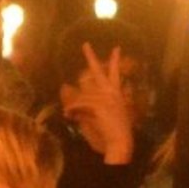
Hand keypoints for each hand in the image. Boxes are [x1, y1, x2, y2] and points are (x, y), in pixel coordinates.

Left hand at [64, 44, 135, 164]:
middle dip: (91, 57)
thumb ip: (91, 108)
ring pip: (82, 94)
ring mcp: (106, 97)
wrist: (120, 142)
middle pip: (99, 71)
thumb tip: (73, 106)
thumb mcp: (104, 117)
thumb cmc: (115, 133)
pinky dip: (71, 110)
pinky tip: (68, 115)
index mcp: (117, 94)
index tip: (116, 48)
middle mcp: (112, 92)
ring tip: (68, 113)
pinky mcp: (99, 104)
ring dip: (73, 104)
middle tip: (85, 45)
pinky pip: (79, 103)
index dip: (115, 61)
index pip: (115, 73)